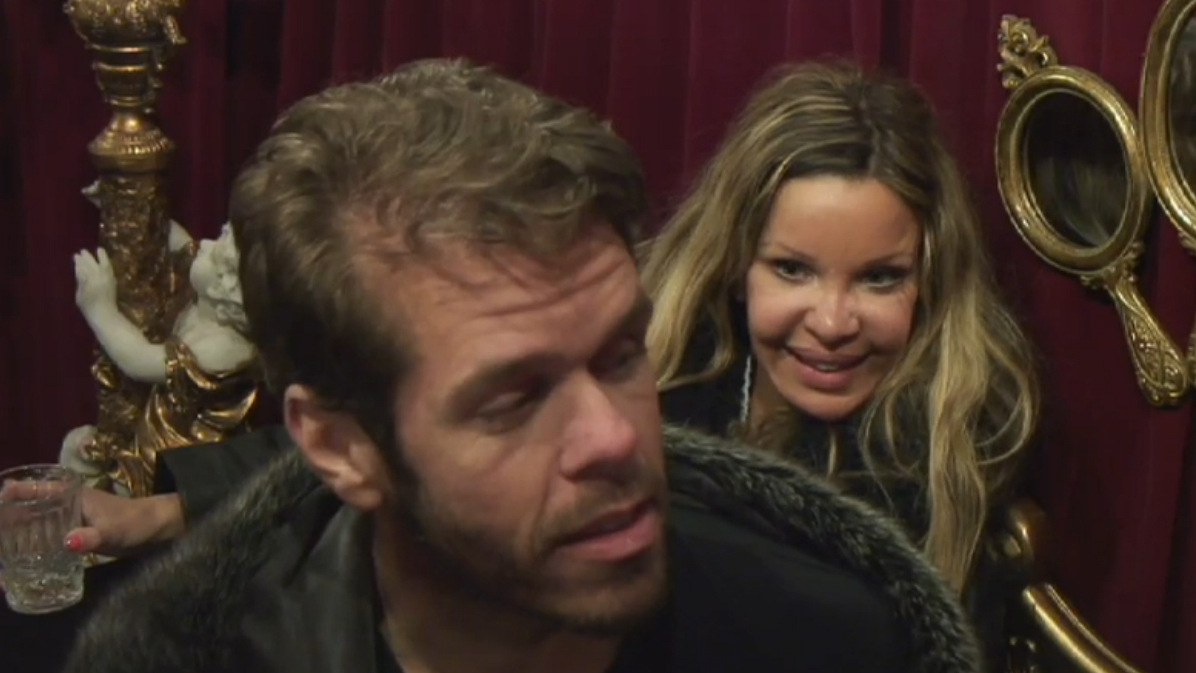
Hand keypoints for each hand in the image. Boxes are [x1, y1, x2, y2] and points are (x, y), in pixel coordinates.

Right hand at [0, 486, 182, 591]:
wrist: (156, 531)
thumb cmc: (135, 522)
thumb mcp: (113, 530)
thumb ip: (92, 537)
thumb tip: (67, 543)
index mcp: (70, 494)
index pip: (33, 488)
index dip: (11, 492)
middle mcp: (63, 505)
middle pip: (26, 509)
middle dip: (5, 521)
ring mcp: (67, 521)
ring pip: (33, 525)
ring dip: (15, 537)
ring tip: (3, 559)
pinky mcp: (72, 536)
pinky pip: (44, 540)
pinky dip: (31, 549)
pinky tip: (19, 566)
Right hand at [73, 248, 116, 315]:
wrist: (104, 314)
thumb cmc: (88, 307)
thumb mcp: (80, 294)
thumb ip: (80, 280)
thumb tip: (79, 268)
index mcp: (88, 280)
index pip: (82, 268)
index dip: (78, 262)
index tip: (75, 256)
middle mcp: (98, 276)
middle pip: (91, 264)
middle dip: (87, 258)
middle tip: (82, 251)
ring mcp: (107, 278)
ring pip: (103, 264)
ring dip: (101, 256)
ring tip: (99, 249)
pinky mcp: (113, 281)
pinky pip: (110, 269)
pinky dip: (107, 263)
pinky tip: (105, 260)